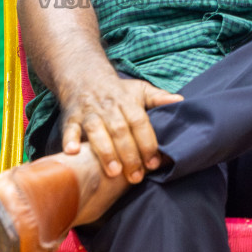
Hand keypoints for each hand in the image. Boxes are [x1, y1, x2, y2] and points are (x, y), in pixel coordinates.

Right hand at [59, 73, 182, 182]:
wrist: (83, 75)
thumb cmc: (116, 90)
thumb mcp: (139, 89)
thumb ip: (159, 98)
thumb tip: (181, 101)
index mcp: (127, 102)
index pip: (139, 122)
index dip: (147, 142)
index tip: (154, 163)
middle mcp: (108, 107)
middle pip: (120, 130)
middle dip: (129, 154)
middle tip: (135, 177)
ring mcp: (89, 113)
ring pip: (97, 131)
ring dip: (105, 151)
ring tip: (113, 172)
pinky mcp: (71, 118)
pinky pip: (69, 129)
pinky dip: (69, 140)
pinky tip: (73, 153)